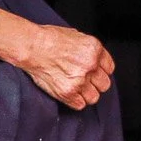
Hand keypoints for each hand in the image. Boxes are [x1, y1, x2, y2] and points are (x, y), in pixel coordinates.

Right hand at [0, 3, 115, 109]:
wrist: (31, 46)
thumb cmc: (49, 38)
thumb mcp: (77, 36)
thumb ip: (89, 50)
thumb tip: (95, 60)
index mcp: (94, 50)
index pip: (109, 68)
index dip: (101, 71)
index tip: (95, 73)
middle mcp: (90, 66)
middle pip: (104, 85)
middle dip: (95, 83)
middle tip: (85, 81)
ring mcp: (79, 80)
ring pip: (94, 97)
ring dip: (86, 94)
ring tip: (76, 88)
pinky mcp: (67, 92)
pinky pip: (80, 105)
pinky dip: (75, 101)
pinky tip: (68, 92)